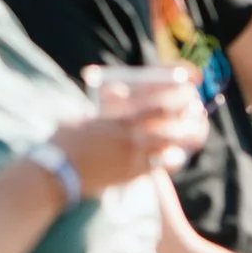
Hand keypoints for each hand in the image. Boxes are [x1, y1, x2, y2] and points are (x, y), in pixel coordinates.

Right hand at [52, 81, 207, 193]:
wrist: (56, 174)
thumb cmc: (65, 142)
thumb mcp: (86, 115)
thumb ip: (108, 105)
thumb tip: (118, 92)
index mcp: (120, 116)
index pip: (161, 97)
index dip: (181, 87)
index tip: (191, 78)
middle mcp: (132, 134)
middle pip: (175, 119)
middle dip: (191, 109)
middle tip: (195, 106)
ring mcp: (135, 155)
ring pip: (175, 142)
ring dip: (190, 134)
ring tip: (196, 129)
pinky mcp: (133, 174)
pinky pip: (163, 164)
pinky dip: (174, 157)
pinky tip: (177, 153)